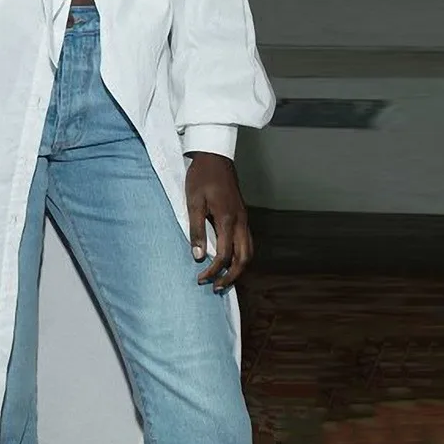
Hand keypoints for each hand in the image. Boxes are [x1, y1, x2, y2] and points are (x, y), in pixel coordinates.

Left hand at [185, 152, 252, 290]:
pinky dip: (241, 256)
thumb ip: (196, 231)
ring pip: (249, 251)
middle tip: (216, 288)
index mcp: (228, 219)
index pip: (225, 255)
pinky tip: (229, 261)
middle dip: (232, 276)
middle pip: (245, 258)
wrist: (215, 155)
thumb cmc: (201, 177)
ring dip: (239, 268)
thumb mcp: (193, 203)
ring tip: (223, 278)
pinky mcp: (242, 215)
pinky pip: (247, 242)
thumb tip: (199, 257)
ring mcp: (244, 218)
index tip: (201, 279)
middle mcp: (241, 221)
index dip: (214, 271)